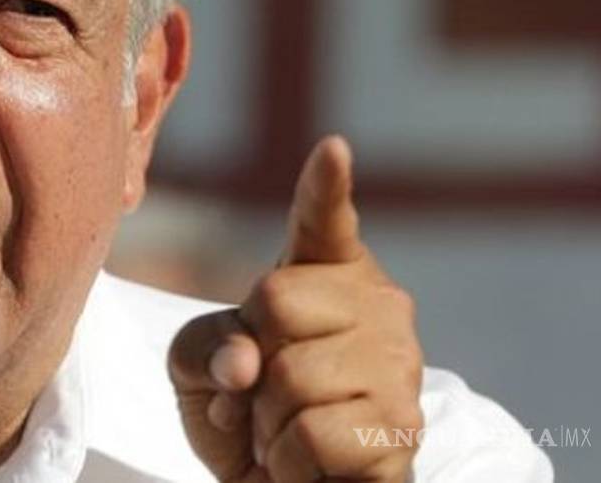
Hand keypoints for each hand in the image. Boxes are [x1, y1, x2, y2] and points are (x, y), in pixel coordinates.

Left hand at [168, 136, 423, 481]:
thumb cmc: (246, 414)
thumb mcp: (198, 365)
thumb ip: (202, 344)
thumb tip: (246, 364)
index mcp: (327, 276)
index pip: (324, 223)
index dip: (324, 188)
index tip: (331, 149)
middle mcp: (376, 307)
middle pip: (276, 301)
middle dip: (250, 358)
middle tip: (264, 394)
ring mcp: (398, 366)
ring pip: (292, 376)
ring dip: (266, 421)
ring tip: (285, 431)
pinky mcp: (402, 429)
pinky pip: (316, 436)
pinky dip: (290, 462)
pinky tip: (308, 463)